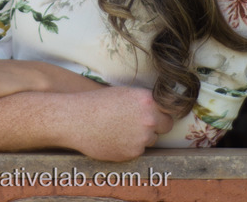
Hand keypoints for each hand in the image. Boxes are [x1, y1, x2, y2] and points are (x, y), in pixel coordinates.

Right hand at [59, 86, 173, 161]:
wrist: (77, 120)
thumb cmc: (97, 103)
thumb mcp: (124, 94)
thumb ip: (144, 103)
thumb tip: (157, 111)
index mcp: (148, 101)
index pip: (169, 111)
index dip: (161, 114)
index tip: (156, 116)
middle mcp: (149, 119)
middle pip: (165, 127)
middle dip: (156, 127)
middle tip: (139, 125)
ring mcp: (142, 138)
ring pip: (150, 140)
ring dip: (141, 137)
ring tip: (120, 130)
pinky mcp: (132, 153)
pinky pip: (137, 150)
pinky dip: (129, 147)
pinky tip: (114, 138)